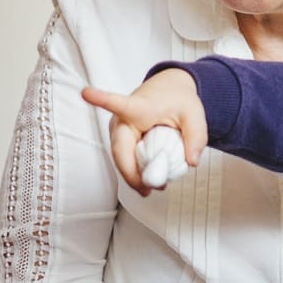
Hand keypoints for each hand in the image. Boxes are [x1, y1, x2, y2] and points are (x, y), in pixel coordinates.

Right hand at [82, 69, 206, 196]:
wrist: (169, 92)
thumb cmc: (178, 99)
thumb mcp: (194, 114)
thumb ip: (197, 136)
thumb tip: (191, 162)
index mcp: (138, 106)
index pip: (118, 103)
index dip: (102, 99)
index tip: (86, 93)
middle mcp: (122, 119)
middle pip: (119, 150)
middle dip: (132, 174)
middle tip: (149, 189)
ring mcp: (118, 131)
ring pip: (121, 159)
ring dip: (135, 176)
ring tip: (154, 187)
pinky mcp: (120, 141)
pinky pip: (125, 160)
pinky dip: (136, 173)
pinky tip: (149, 181)